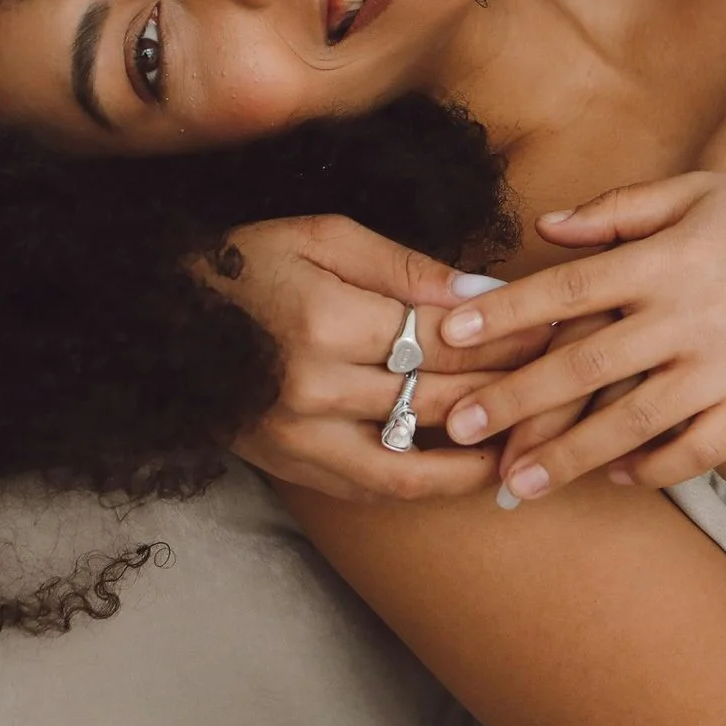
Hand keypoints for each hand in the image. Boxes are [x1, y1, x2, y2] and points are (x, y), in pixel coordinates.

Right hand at [208, 215, 549, 500]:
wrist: (158, 318)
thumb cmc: (248, 262)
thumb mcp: (324, 236)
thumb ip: (405, 267)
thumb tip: (483, 290)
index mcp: (326, 320)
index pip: (444, 335)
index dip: (508, 332)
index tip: (557, 324)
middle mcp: (315, 388)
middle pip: (441, 395)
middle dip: (513, 386)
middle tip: (568, 377)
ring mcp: (302, 438)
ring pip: (419, 456)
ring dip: (484, 450)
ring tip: (540, 439)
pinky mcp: (293, 468)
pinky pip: (379, 489)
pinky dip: (434, 483)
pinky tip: (477, 470)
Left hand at [437, 173, 725, 500]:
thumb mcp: (702, 189)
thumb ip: (620, 211)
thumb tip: (545, 228)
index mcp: (670, 257)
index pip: (569, 289)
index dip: (506, 313)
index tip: (451, 334)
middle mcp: (690, 316)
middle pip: (584, 365)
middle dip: (513, 400)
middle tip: (455, 427)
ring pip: (631, 423)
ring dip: (567, 456)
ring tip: (515, 482)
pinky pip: (694, 450)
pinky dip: (650, 468)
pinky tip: (613, 477)